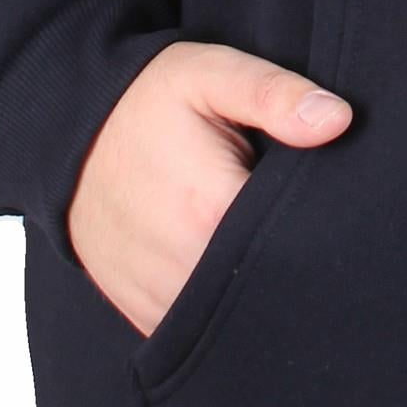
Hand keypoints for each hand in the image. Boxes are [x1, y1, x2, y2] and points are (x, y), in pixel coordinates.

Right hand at [66, 41, 353, 336]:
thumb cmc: (147, 101)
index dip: (324, 225)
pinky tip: (236, 272)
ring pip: (237, 319)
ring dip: (259, 292)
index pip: (296, 243)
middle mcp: (183, 268)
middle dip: (295, 262)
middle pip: (269, 287)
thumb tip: (338, 120)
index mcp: (210, 210)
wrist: (68, 139)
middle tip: (300, 225)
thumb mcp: (211, 74)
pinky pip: (200, 332)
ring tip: (268, 246)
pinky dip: (224, 312)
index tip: (332, 204)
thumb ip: (274, 94)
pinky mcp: (145, 315)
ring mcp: (159, 299)